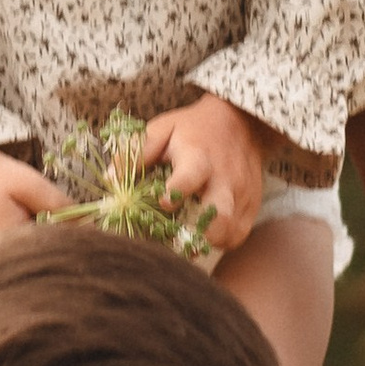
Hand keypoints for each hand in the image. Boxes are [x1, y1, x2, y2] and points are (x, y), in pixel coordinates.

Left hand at [138, 96, 269, 252]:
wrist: (240, 123)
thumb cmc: (193, 129)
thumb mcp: (163, 129)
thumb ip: (137, 152)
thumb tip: (113, 179)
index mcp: (198, 157)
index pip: (191, 177)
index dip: (176, 192)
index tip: (163, 202)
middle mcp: (224, 178)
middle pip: (220, 214)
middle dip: (198, 233)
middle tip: (177, 240)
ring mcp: (240, 194)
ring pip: (231, 230)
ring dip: (208, 242)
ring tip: (188, 242)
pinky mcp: (251, 205)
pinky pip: (239, 234)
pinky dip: (221, 240)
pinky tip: (203, 235)